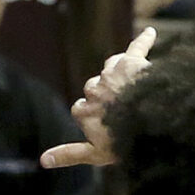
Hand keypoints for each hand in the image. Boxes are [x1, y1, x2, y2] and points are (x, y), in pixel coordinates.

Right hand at [43, 27, 157, 168]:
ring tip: (135, 92)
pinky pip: (138, 48)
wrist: (151, 125)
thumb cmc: (123, 143)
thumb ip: (69, 154)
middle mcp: (93, 88)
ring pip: (112, 69)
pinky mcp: (133, 63)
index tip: (105, 126)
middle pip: (96, 88)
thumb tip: (42, 161)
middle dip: (107, 97)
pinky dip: (145, 41)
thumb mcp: (95, 154)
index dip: (93, 117)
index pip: (82, 109)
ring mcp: (112, 74)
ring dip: (120, 77)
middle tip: (125, 112)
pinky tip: (151, 33)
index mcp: (83, 109)